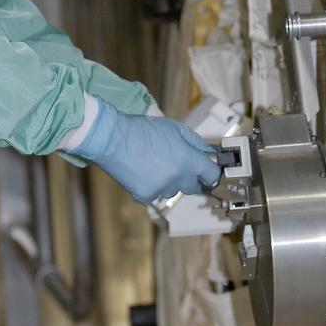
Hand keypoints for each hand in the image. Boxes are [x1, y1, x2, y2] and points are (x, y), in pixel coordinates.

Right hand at [72, 98, 218, 202]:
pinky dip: (152, 186)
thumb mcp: (176, 129)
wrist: (113, 138)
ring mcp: (161, 189)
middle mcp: (177, 178)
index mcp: (188, 160)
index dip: (211, 172)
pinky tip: (143, 171)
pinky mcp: (145, 196)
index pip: (212, 175)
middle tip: (177, 163)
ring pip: (173, 190)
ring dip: (169, 181)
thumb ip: (197, 143)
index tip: (209, 171)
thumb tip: (211, 154)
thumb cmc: (143, 130)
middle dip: (189, 177)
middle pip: (194, 186)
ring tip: (155, 164)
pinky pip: (155, 195)